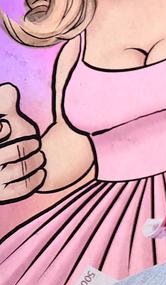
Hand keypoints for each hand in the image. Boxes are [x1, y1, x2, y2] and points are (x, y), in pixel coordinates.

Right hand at [0, 83, 44, 202]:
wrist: (11, 163)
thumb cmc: (6, 136)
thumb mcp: (2, 118)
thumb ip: (3, 104)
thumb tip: (9, 90)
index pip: (3, 133)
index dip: (7, 131)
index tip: (8, 128)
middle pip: (10, 153)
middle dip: (26, 146)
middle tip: (34, 144)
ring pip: (18, 170)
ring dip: (34, 161)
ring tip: (39, 157)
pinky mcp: (1, 194)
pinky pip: (21, 188)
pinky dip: (35, 180)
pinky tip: (41, 172)